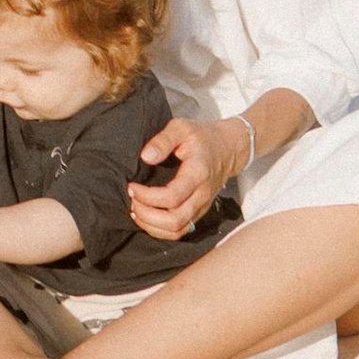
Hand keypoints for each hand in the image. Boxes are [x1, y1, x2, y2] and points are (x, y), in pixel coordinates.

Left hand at [127, 115, 238, 238]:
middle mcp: (201, 195)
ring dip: (152, 226)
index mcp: (197, 174)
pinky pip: (180, 231)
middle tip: (132, 199)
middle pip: (174, 220)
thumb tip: (146, 157)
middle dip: (147, 215)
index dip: (147, 196)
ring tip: (135, 210)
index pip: (172, 197)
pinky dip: (161, 230)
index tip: (132, 186)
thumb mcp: (181, 127)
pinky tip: (147, 218)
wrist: (227, 149)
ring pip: (177, 230)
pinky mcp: (198, 212)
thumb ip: (163, 140)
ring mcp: (201, 206)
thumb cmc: (202, 137)